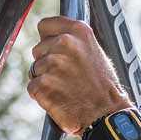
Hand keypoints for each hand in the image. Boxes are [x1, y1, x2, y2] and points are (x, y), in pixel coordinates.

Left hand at [27, 16, 130, 134]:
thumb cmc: (103, 86)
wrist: (107, 114)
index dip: (48, 39)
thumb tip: (53, 38)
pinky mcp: (42, 84)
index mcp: (79, 31)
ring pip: (35, 69)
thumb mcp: (94, 51)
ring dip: (46, 80)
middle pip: (38, 49)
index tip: (54, 49)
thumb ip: (74, 41)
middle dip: (47, 62)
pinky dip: (43, 95)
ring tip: (66, 88)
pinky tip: (60, 98)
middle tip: (66, 76)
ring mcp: (52, 63)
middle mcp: (64, 43)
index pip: (45, 25)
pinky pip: (33, 86)